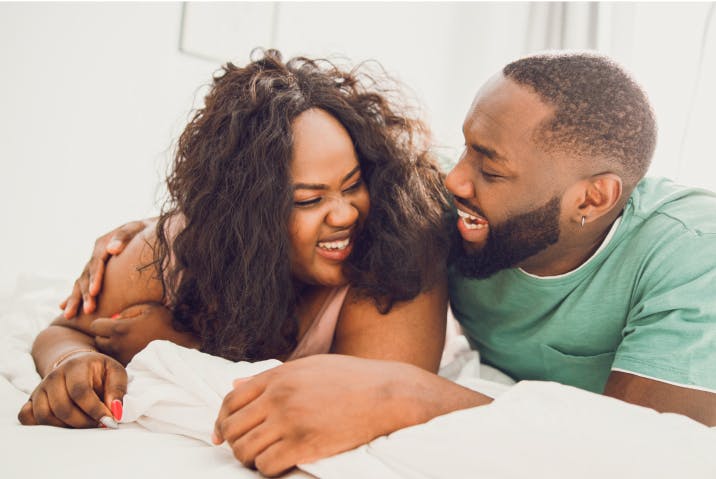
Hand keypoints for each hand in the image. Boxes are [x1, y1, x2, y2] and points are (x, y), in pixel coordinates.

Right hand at [17, 351, 126, 427]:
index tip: (109, 421)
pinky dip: (42, 426)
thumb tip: (115, 412)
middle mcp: (53, 376)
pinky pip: (26, 417)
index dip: (95, 410)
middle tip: (98, 425)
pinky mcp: (31, 400)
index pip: (80, 391)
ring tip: (84, 425)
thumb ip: (117, 390)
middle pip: (62, 407)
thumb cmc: (99, 371)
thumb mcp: (115, 373)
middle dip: (83, 422)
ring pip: (45, 416)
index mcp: (75, 366)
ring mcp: (40, 389)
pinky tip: (62, 425)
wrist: (77, 364)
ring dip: (66, 427)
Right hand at [60, 219, 149, 318]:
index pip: (96, 263)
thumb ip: (124, 237)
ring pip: (81, 282)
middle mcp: (95, 255)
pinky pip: (83, 284)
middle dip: (85, 294)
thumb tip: (112, 249)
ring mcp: (94, 264)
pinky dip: (73, 295)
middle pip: (86, 276)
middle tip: (88, 310)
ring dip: (75, 299)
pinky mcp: (97, 271)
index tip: (95, 292)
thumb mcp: (135, 229)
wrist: (146, 230)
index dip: (95, 278)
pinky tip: (63, 306)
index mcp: (102, 245)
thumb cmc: (143, 230)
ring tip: (68, 315)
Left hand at [91, 303, 197, 365]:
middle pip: (97, 340)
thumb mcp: (149, 308)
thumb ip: (127, 311)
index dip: (102, 322)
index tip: (113, 322)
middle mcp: (117, 346)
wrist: (181, 347)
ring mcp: (122, 358)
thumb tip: (114, 318)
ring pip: (106, 352)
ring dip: (112, 346)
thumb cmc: (166, 324)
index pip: (95, 326)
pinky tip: (133, 351)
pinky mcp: (129, 367)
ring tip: (127, 341)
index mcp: (120, 329)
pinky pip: (116, 361)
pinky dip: (120, 355)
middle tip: (120, 332)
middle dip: (104, 335)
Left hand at [212, 354, 490, 476]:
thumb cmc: (351, 378)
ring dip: (248, 459)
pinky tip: (279, 465)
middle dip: (232, 442)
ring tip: (262, 458)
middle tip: (245, 450)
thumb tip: (235, 382)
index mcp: (279, 375)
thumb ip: (270, 376)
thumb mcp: (308, 367)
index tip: (221, 435)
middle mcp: (279, 396)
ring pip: (245, 449)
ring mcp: (291, 420)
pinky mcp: (304, 444)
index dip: (221, 420)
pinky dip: (267, 469)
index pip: (231, 399)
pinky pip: (266, 465)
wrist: (387, 394)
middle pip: (232, 426)